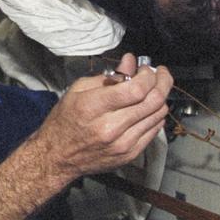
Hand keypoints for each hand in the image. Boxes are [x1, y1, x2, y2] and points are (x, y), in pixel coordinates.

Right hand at [31, 52, 171, 183]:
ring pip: (158, 115)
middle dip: (162, 82)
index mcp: (94, 107)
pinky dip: (155, 116)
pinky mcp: (129, 154)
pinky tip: (147, 108)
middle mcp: (111, 127)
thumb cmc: (64, 121)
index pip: (136, 89)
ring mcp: (123, 144)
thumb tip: (130, 62)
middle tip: (159, 74)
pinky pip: (154, 131)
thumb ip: (107, 76)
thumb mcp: (78, 90)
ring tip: (153, 90)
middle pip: (153, 101)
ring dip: (160, 98)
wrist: (57, 156)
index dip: (148, 76)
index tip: (146, 69)